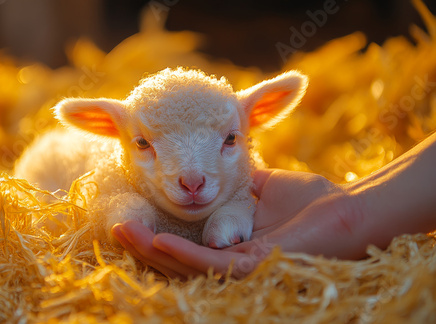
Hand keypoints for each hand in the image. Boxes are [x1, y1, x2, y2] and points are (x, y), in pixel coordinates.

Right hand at [111, 169, 365, 278]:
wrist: (349, 211)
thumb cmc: (313, 202)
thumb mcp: (265, 187)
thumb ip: (239, 183)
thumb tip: (221, 164)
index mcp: (231, 242)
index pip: (186, 241)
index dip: (158, 230)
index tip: (134, 211)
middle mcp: (230, 260)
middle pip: (178, 258)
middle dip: (145, 244)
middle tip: (116, 227)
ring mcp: (238, 267)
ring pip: (185, 265)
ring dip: (152, 250)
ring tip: (123, 232)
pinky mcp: (251, 268)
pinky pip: (209, 264)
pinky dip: (182, 254)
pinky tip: (158, 241)